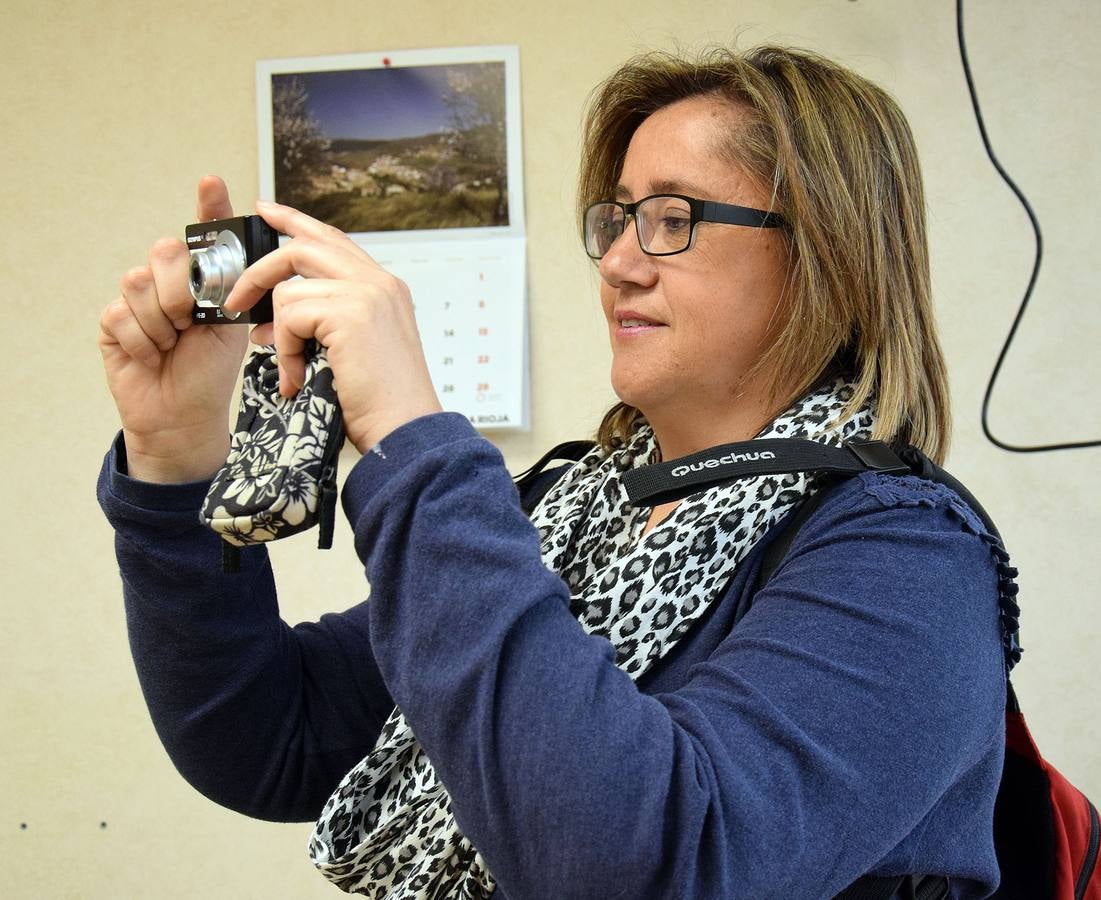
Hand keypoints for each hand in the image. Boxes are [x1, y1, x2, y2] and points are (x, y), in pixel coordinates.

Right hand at [98, 176, 248, 481]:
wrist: (185, 414)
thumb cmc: (211, 371)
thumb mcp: (231, 327)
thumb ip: (230, 291)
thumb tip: (242, 262)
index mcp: (201, 278)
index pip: (204, 233)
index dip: (209, 205)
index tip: (212, 183)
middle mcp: (167, 280)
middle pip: (165, 251)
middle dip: (181, 291)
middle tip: (190, 323)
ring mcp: (137, 298)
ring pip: (139, 281)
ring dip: (162, 322)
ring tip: (173, 343)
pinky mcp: (113, 321)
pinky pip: (122, 314)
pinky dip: (144, 343)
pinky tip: (153, 357)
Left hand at [222, 200, 441, 452]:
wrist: (404, 431)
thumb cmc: (381, 402)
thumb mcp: (356, 349)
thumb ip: (330, 319)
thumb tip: (278, 308)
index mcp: (384, 287)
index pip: (333, 239)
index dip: (295, 222)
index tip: (265, 211)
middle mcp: (379, 282)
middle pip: (303, 247)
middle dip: (260, 270)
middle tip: (237, 300)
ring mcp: (367, 294)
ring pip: (290, 288)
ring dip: (278, 333)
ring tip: (289, 367)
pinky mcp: (351, 313)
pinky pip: (290, 315)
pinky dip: (284, 349)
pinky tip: (298, 376)